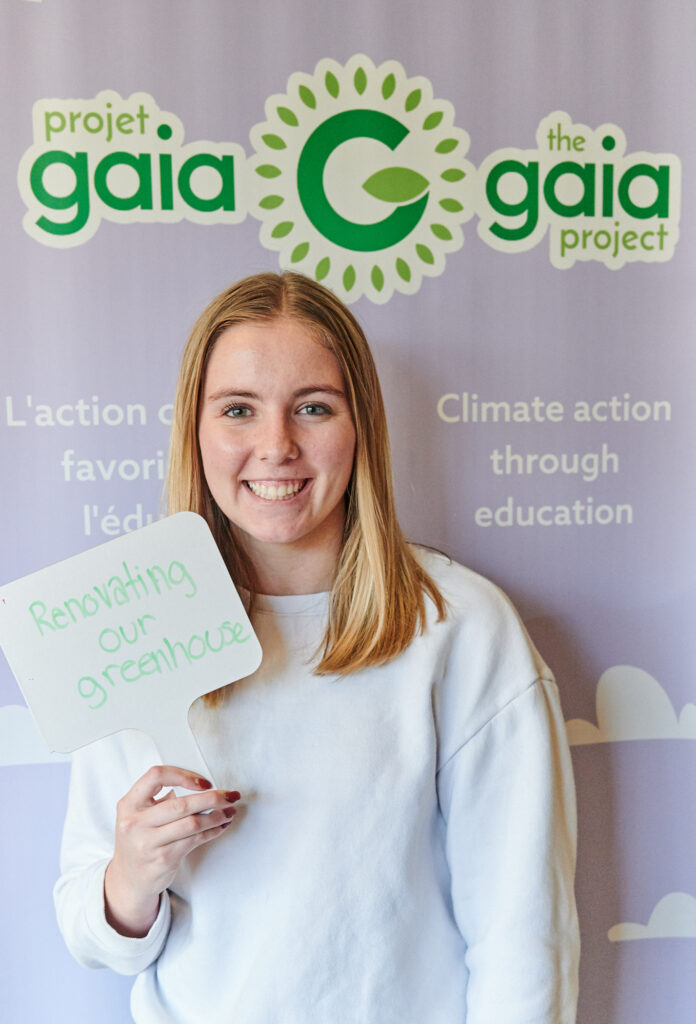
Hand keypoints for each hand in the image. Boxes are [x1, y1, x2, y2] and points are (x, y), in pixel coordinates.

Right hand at [104, 765, 239, 936]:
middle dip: (212, 798)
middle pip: (181, 803)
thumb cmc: (140, 840)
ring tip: (229, 811)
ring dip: (216, 816)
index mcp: (129, 804)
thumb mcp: (140, 815)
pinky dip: (212, 831)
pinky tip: (220, 826)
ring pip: (192, 823)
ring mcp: (147, 843)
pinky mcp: (162, 859)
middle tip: (230, 795)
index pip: (156, 776)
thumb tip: (203, 787)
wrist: (129, 879)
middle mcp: (134, 822)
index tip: (204, 783)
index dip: (183, 775)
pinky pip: (194, 840)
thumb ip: (162, 799)